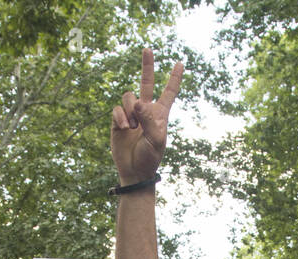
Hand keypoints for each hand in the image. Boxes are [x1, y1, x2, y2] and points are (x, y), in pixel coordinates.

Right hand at [110, 48, 182, 184]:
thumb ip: (149, 119)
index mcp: (160, 114)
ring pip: (129, 96)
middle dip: (147, 65)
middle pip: (146, 82)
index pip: (169, 92)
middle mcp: (146, 110)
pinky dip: (121, 117)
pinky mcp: (117, 120)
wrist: (134, 171)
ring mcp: (131, 114)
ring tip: (133, 127)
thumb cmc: (150, 157)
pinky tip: (125, 128)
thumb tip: (138, 102)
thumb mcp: (156, 139)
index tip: (180, 63)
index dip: (174, 78)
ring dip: (131, 110)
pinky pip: (118, 109)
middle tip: (148, 48)